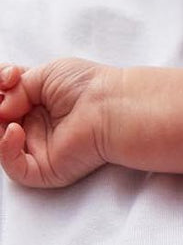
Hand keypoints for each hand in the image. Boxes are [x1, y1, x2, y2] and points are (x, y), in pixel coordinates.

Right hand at [0, 58, 113, 187]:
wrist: (110, 106)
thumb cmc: (85, 86)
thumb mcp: (42, 75)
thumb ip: (14, 90)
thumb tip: (0, 107)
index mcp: (35, 102)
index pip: (4, 98)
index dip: (1, 87)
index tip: (9, 77)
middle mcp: (34, 126)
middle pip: (0, 122)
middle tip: (2, 94)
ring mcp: (38, 149)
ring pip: (1, 146)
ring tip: (6, 110)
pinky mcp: (45, 170)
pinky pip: (15, 168)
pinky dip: (6, 150)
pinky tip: (15, 131)